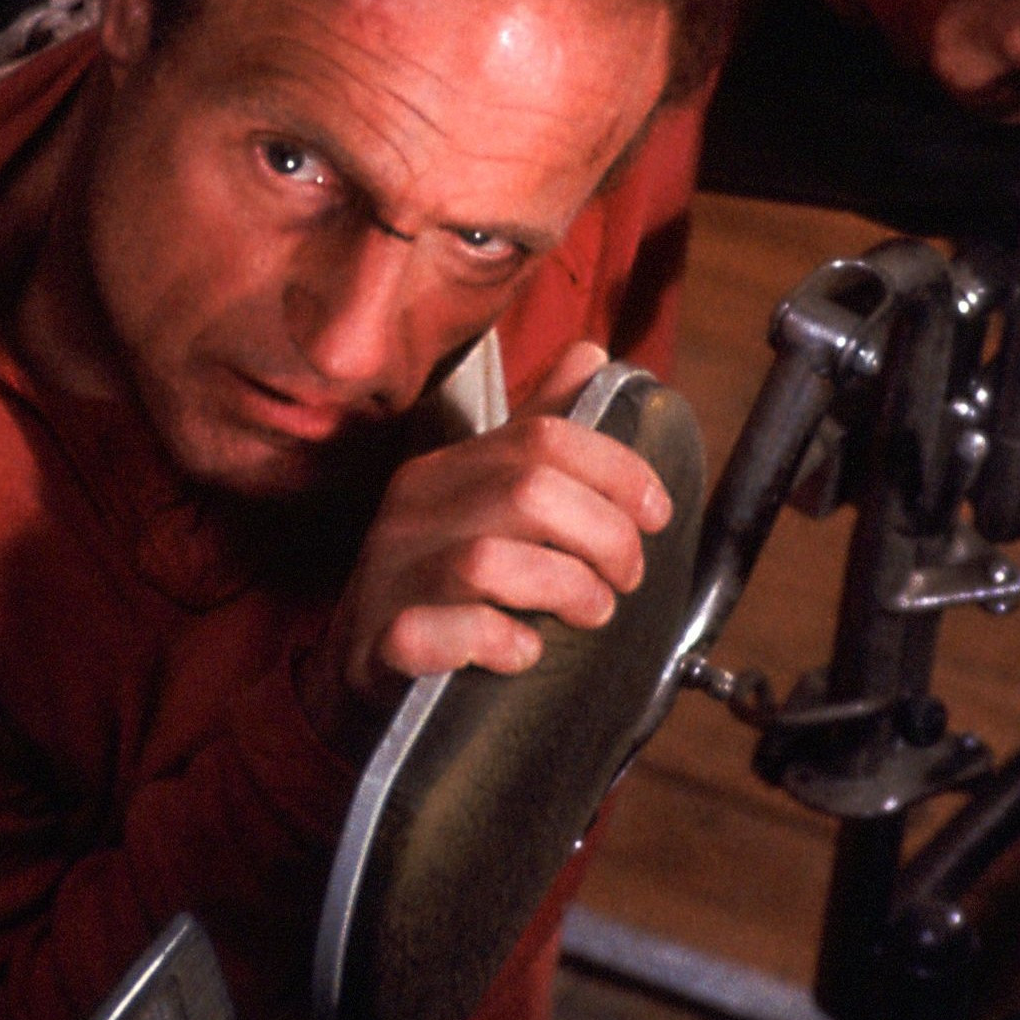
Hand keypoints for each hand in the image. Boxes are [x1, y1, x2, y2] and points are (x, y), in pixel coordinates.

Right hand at [296, 342, 671, 745]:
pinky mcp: (383, 641)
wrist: (364, 663)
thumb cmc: (443, 579)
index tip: (655, 513)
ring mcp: (392, 574)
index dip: (618, 470)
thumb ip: (537, 430)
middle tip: (626, 576)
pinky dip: (498, 642)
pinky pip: (441, 632)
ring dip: (566, 588)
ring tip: (593, 612)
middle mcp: (414, 510)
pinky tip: (525, 652)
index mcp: (447, 468)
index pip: (543, 436)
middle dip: (604, 535)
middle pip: (529, 491)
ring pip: (489, 560)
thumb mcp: (486, 496)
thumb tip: (590, 356)